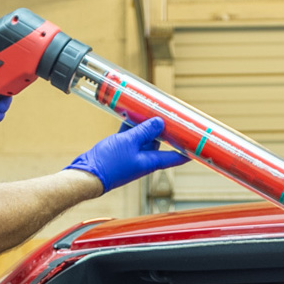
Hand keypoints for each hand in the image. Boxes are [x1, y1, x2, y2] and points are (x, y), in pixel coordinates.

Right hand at [66, 117, 187, 191]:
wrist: (86, 174)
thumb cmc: (108, 164)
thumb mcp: (129, 142)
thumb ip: (144, 131)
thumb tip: (159, 122)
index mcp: (150, 162)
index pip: (175, 157)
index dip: (187, 151)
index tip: (197, 146)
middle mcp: (143, 160)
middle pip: (159, 142)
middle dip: (163, 129)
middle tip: (170, 115)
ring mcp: (130, 155)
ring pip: (143, 137)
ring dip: (145, 125)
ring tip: (149, 109)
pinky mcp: (119, 151)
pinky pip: (129, 136)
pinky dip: (130, 126)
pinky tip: (129, 114)